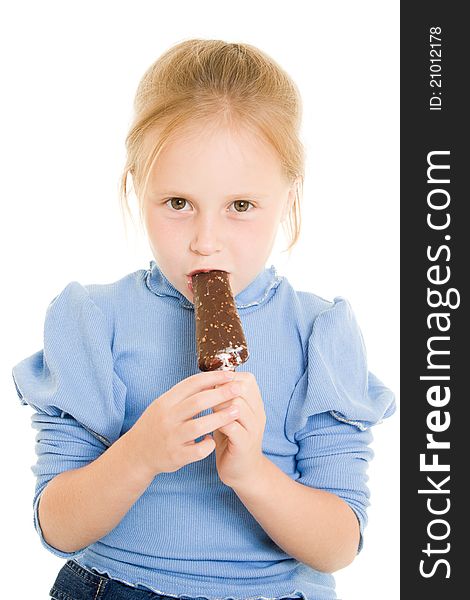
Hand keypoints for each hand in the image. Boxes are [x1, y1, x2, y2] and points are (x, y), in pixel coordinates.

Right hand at [128, 370, 241, 476]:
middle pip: (197, 402)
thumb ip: (184, 395)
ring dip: (220, 418)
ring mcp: (171, 438)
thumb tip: (211, 380)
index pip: (191, 384)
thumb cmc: (156, 425)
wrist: (137, 453)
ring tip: (237, 411)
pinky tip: (213, 440)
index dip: (212, 377)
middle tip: (239, 389)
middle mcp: (167, 418)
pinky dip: (208, 444)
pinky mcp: (176, 456)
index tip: (229, 374)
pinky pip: (197, 450)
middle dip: (221, 394)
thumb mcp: (164, 405)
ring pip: (199, 426)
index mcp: (165, 402)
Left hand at [211, 371, 266, 488]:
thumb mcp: (230, 414)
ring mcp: (253, 428)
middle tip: (208, 399)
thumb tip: (209, 378)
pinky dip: (218, 423)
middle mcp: (258, 413)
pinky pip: (232, 426)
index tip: (213, 387)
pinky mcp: (245, 444)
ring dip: (218, 406)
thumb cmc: (231, 439)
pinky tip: (209, 426)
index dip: (228, 379)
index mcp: (256, 404)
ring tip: (208, 413)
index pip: (247, 379)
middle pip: (242, 388)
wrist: (242, 471)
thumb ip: (225, 398)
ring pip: (237, 405)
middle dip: (221, 391)